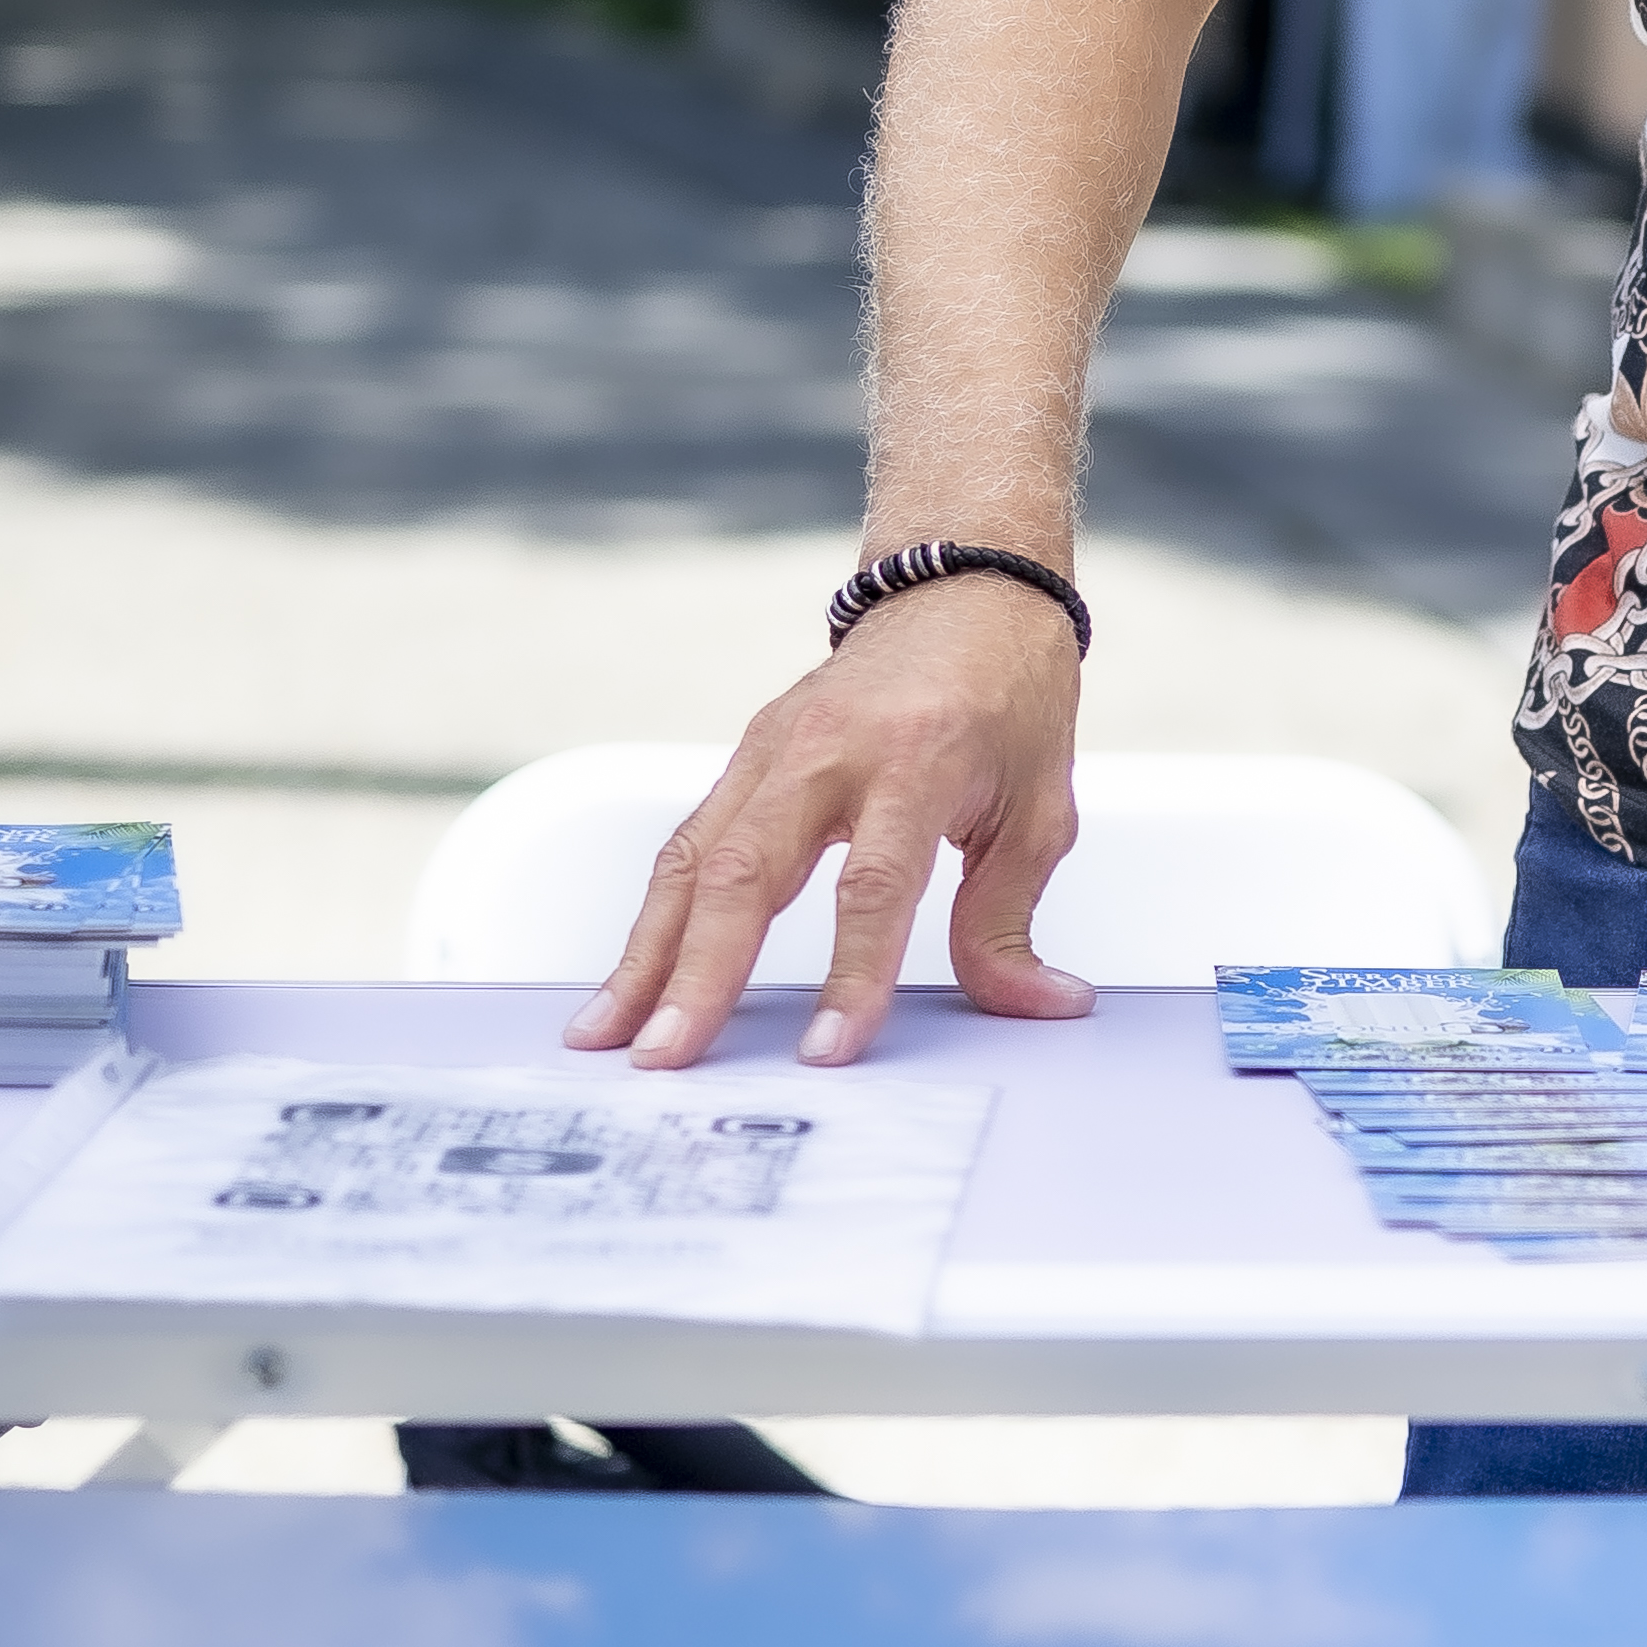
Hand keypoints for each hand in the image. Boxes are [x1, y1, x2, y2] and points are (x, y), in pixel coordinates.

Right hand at [573, 579, 1093, 1069]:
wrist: (966, 590)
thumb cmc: (1007, 692)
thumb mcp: (1040, 808)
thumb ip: (1012, 916)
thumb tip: (1034, 1003)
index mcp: (918, 759)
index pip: (874, 883)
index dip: (852, 972)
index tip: (830, 1048)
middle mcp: (829, 750)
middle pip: (747, 871)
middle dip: (699, 974)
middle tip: (667, 1055)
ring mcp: (774, 749)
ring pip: (692, 859)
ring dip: (645, 955)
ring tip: (607, 1032)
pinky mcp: (746, 756)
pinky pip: (686, 842)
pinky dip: (652, 916)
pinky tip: (627, 977)